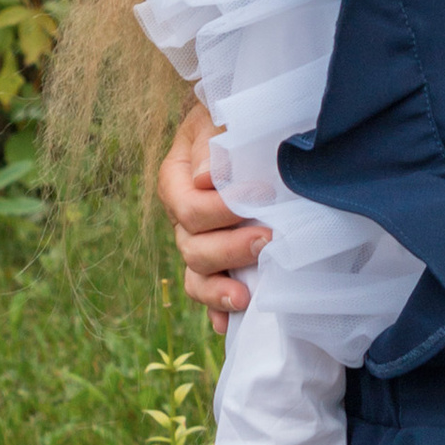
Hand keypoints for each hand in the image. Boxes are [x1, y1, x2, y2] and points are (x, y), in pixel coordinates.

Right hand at [160, 98, 264, 315]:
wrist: (249, 128)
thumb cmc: (234, 120)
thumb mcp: (220, 119)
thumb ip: (213, 144)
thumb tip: (203, 179)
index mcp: (177, 180)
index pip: (188, 206)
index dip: (221, 208)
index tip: (261, 195)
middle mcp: (183, 217)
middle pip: (192, 246)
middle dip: (229, 249)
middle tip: (267, 239)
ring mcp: (200, 242)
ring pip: (196, 276)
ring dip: (219, 290)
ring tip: (245, 296)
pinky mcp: (220, 261)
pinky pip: (210, 293)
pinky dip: (218, 310)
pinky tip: (229, 326)